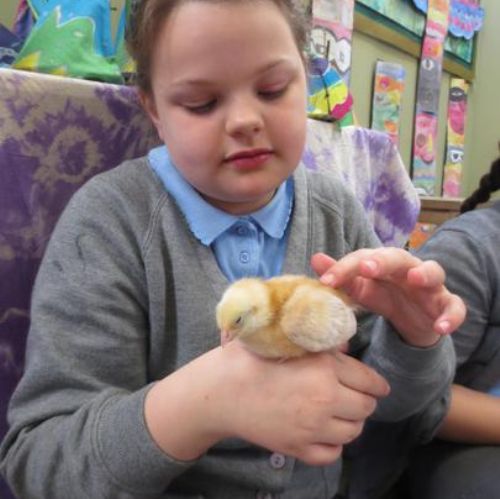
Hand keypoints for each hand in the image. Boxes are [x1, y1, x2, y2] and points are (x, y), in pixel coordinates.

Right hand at [145, 342, 389, 465]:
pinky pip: (332, 454)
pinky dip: (333, 444)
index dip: (376, 383)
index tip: (379, 387)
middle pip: (366, 408)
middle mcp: (325, 399)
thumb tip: (344, 347)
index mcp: (324, 367)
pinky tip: (323, 432)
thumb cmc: (249, 358)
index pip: (369, 380)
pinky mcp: (298, 448)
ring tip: (338, 413)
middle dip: (364, 400)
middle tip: (354, 396)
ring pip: (353, 432)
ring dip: (350, 422)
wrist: (220, 391)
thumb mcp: (285, 339)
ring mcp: (313, 428)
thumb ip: (319, 342)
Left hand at [311, 249, 465, 346]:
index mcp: (383, 264)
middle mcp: (407, 269)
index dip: (344, 268)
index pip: (362, 259)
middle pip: (397, 257)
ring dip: (425, 273)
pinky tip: (441, 327)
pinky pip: (455, 307)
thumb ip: (342, 277)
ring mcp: (430, 286)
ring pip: (433, 272)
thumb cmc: (385, 297)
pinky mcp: (446, 305)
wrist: (414, 321)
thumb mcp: (362, 290)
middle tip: (367, 267)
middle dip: (382, 261)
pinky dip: (451, 316)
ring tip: (415, 279)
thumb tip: (315, 258)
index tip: (326, 281)